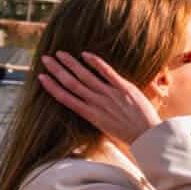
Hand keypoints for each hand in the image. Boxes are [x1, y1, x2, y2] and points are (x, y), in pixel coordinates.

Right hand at [38, 51, 160, 143]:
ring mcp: (110, 95)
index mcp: (90, 115)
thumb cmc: (127, 133)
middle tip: (45, 59)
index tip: (41, 77)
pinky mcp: (124, 88)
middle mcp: (97, 103)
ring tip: (60, 53)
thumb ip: (95, 113)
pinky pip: (107, 72)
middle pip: (71, 84)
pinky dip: (95, 62)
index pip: (65, 98)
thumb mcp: (105, 126)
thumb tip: (86, 104)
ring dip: (71, 63)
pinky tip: (85, 54)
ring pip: (85, 76)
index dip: (52, 87)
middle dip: (56, 70)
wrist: (148, 135)